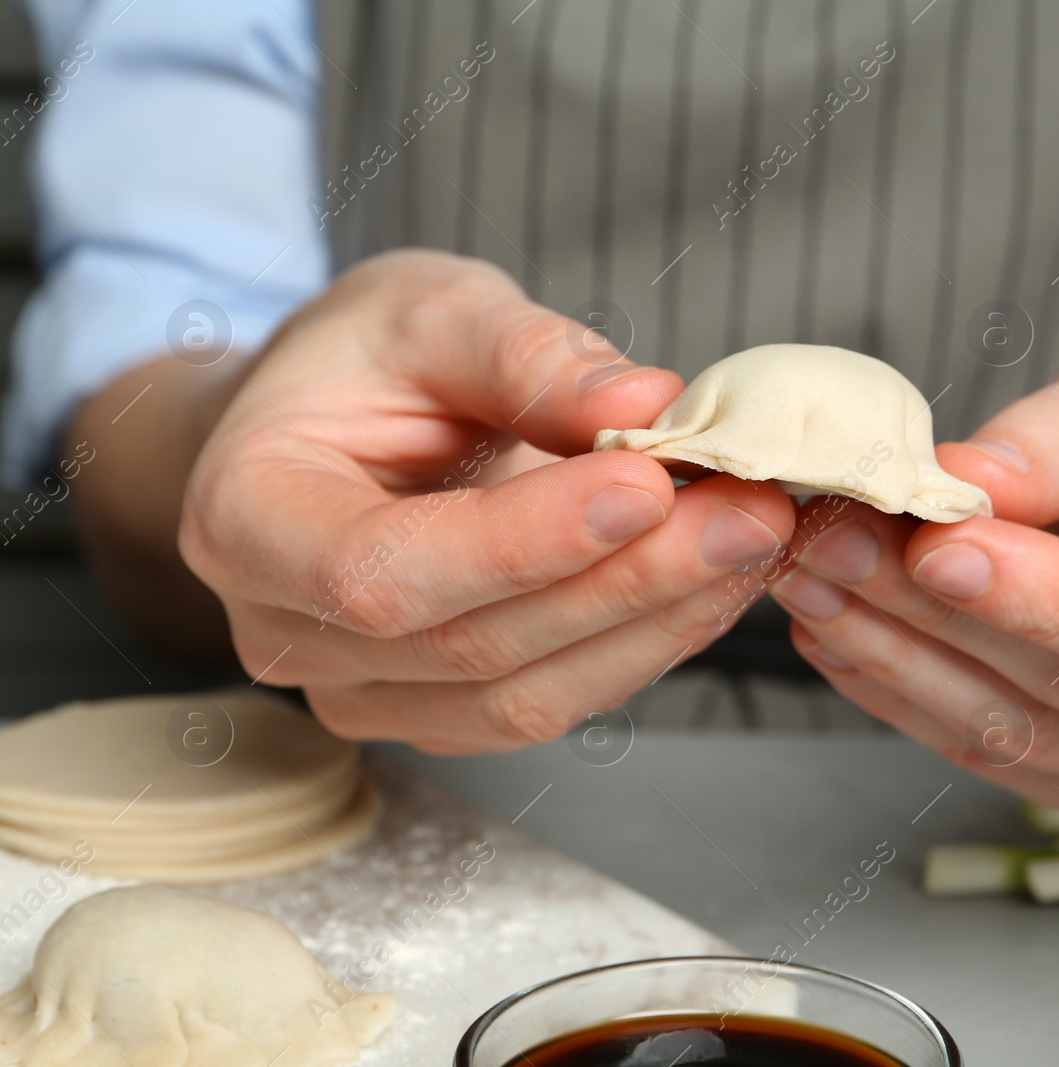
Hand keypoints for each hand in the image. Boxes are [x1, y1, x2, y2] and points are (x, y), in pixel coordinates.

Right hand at [179, 250, 792, 751]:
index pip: (384, 570)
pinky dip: (648, 642)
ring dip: (658, 621)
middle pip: (475, 646)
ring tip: (753, 537)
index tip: (647, 485)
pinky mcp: (444, 711)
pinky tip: (714, 578)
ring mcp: (369, 690)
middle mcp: (291, 634)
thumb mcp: (432, 310)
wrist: (333, 424)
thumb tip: (646, 407)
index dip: (523, 542)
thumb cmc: (364, 361)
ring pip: (528, 696)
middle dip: (630, 579)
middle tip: (749, 508)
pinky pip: (556, 700)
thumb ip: (525, 355)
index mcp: (248, 521)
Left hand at [768, 322, 1058, 816]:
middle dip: (937, 614)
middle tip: (829, 535)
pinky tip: (835, 625)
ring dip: (894, 653)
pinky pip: (986, 745)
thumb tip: (962, 487)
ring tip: (808, 570)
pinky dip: (901, 685)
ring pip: (1012, 732)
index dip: (1051, 609)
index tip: (937, 540)